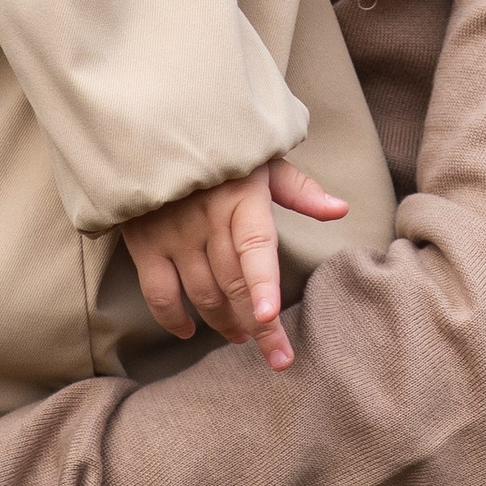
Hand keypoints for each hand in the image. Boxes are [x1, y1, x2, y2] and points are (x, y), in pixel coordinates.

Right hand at [122, 158, 346, 374]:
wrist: (151, 127)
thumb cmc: (219, 149)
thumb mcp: (261, 159)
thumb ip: (299, 190)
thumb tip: (341, 209)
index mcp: (240, 199)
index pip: (254, 247)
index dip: (260, 284)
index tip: (267, 317)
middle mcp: (206, 221)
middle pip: (234, 285)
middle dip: (258, 328)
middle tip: (279, 357)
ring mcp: (173, 236)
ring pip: (202, 295)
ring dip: (225, 324)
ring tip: (243, 336)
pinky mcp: (145, 245)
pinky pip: (159, 294)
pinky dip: (174, 320)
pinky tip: (191, 331)